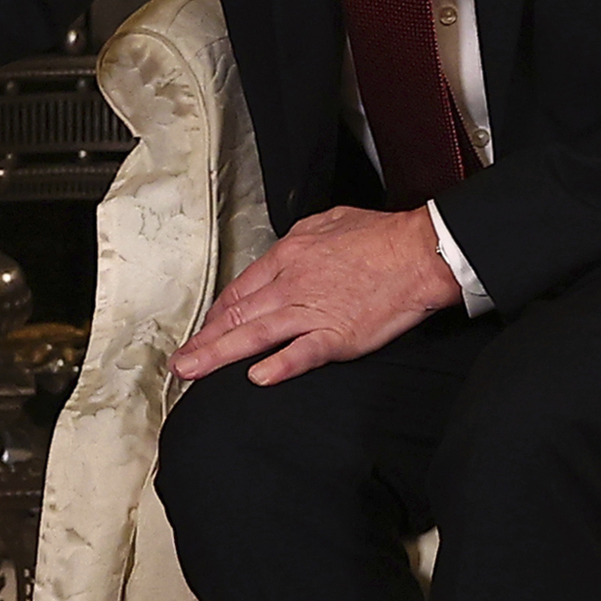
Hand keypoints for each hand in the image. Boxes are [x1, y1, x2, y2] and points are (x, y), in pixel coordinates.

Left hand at [166, 205, 458, 386]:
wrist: (420, 252)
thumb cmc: (381, 237)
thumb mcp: (327, 223)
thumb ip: (299, 242)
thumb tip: (282, 253)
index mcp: (287, 257)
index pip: (240, 291)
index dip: (217, 315)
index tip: (204, 331)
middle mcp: (292, 285)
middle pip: (237, 316)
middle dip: (204, 341)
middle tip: (180, 362)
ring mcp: (313, 311)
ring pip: (256, 335)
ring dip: (220, 355)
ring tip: (194, 372)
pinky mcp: (339, 335)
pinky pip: (302, 353)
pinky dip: (279, 365)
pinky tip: (257, 377)